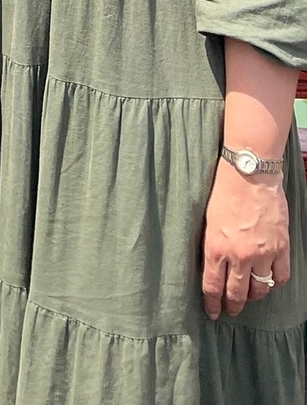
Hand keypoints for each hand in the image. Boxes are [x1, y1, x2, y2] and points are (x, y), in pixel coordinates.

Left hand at [202, 157, 289, 318]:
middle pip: (236, 294)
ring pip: (259, 290)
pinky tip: (270, 280)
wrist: (249, 174)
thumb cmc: (223, 192)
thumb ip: (211, 247)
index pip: (212, 287)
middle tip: (231, 311)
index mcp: (215, 248)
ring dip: (254, 295)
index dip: (212, 304)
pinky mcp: (281, 248)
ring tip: (250, 295)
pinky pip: (280, 277)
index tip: (212, 313)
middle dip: (233, 306)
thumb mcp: (207, 221)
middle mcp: (239, 256)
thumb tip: (212, 268)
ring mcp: (262, 254)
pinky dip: (275, 282)